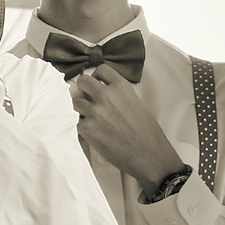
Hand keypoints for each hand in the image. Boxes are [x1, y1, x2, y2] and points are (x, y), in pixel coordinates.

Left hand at [72, 64, 184, 197]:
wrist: (148, 154)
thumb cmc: (146, 132)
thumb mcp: (135, 103)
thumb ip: (117, 95)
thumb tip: (99, 93)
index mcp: (121, 87)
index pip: (101, 69)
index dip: (96, 77)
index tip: (96, 84)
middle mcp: (106, 95)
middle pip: (82, 81)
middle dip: (83, 90)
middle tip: (88, 100)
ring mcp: (95, 111)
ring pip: (75, 102)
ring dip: (81, 110)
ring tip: (93, 120)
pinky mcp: (87, 127)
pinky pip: (77, 122)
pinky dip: (83, 128)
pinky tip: (95, 134)